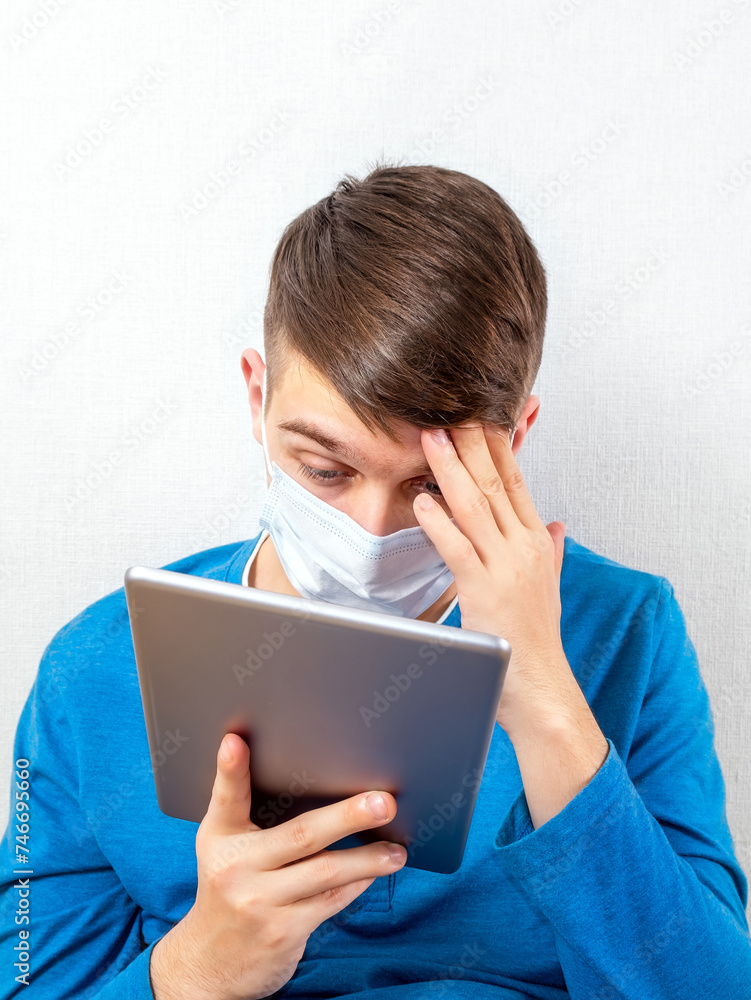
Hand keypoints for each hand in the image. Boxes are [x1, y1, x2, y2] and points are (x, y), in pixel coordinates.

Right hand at [149, 733, 406, 999]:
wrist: (209, 963)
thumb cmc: (229, 885)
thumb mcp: (223, 846)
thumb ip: (246, 808)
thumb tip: (298, 766)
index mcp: (220, 837)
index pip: (226, 798)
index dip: (229, 768)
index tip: (235, 741)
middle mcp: (236, 868)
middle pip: (301, 835)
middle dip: (347, 816)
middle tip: (384, 802)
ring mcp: (259, 902)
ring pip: (326, 872)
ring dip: (368, 859)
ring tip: (397, 850)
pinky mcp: (281, 931)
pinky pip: (331, 900)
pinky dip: (358, 883)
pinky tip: (377, 871)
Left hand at [414, 423, 574, 738]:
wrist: (543, 690)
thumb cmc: (537, 641)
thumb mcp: (549, 587)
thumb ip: (551, 551)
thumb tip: (558, 524)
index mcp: (537, 541)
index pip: (515, 480)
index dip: (496, 443)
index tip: (479, 411)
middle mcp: (524, 547)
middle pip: (495, 482)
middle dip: (471, 442)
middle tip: (449, 407)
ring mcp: (506, 567)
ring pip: (475, 507)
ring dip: (450, 470)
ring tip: (431, 437)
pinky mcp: (485, 591)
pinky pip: (458, 549)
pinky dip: (439, 523)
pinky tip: (422, 500)